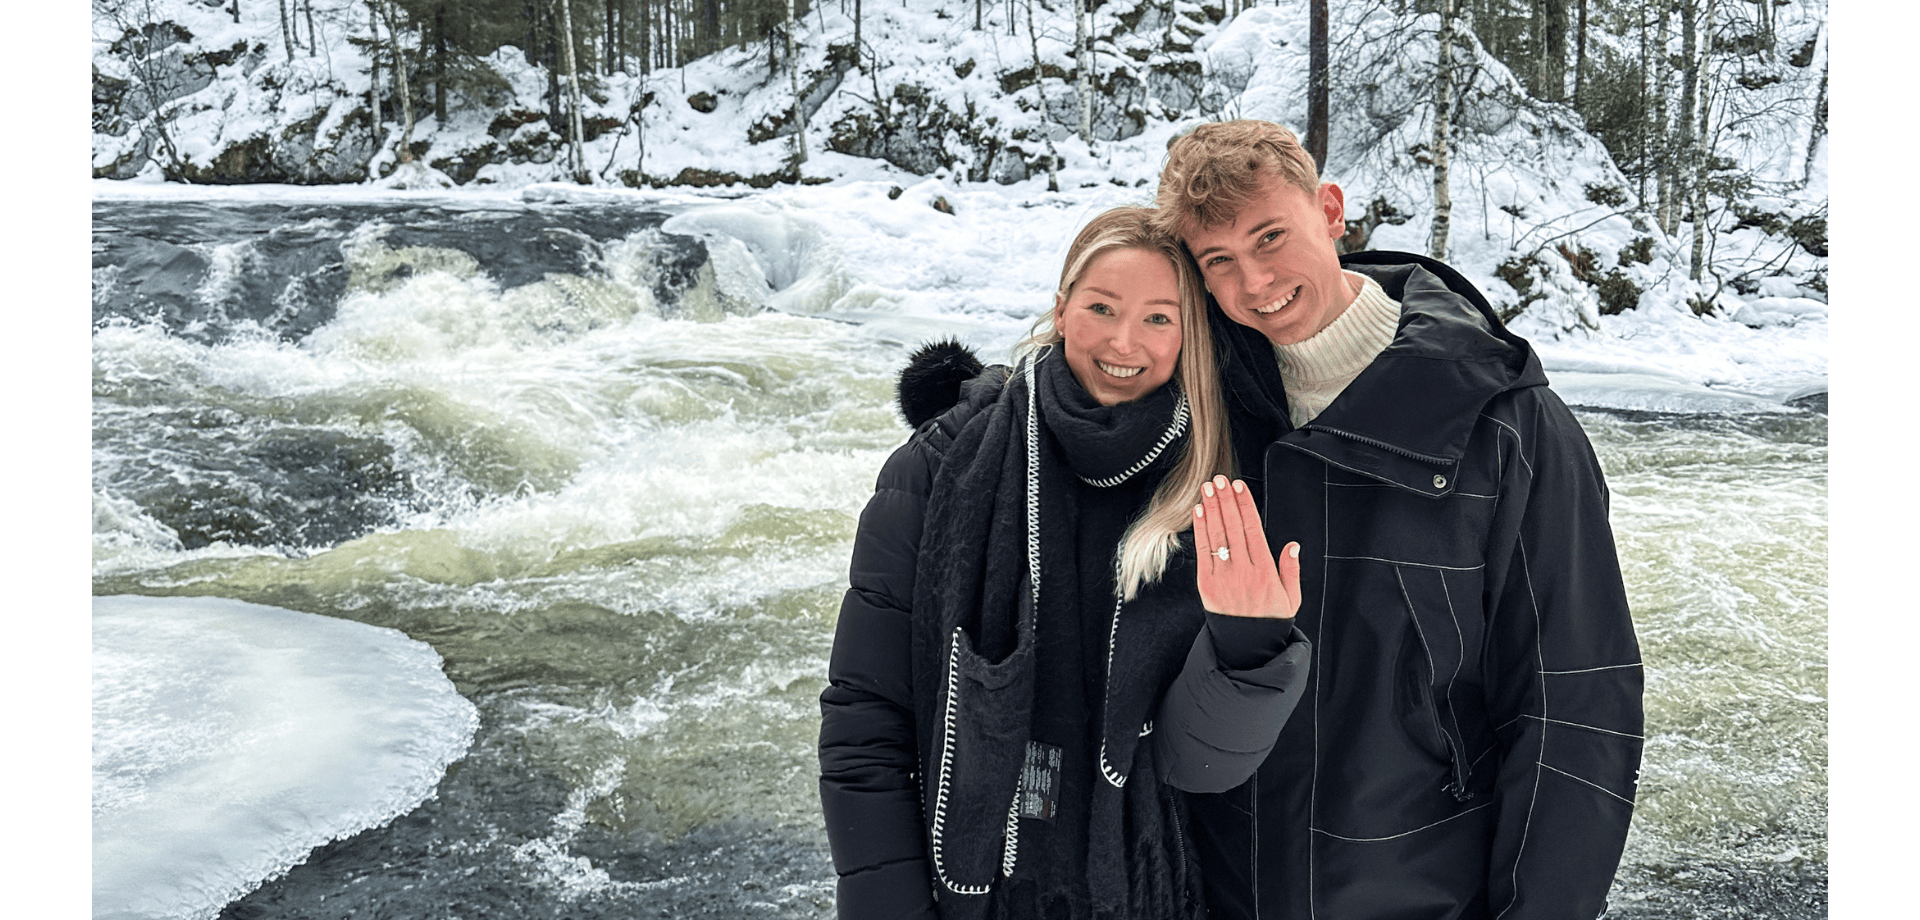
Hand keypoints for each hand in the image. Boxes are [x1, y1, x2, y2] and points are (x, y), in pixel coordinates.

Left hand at [1194, 475, 1301, 619]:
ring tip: (1207, 488)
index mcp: (1265, 572)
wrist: (1247, 647)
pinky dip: (1200, 531)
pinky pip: (1202, 553)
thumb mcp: (1291, 598)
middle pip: (1233, 528)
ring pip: (1217, 537)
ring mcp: (1222, 578)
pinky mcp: (1206, 585)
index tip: (1239, 487)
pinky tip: (1199, 512)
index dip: (1245, 506)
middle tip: (1219, 479)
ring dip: (1211, 510)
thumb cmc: (1270, 619)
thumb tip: (1292, 545)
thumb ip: (1291, 570)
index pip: (1253, 530)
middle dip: (1225, 501)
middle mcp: (1243, 572)